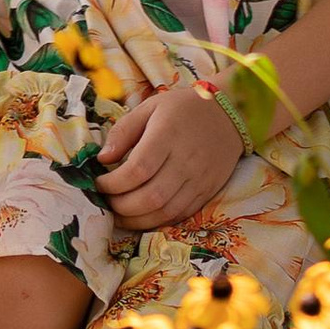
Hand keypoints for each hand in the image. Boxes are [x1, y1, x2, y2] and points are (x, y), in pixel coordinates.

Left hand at [97, 84, 245, 229]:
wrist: (230, 114)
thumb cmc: (184, 108)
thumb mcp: (150, 107)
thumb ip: (123, 131)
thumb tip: (102, 158)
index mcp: (167, 135)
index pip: (137, 170)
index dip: (113, 183)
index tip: (99, 183)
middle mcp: (186, 161)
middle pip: (150, 197)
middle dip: (121, 206)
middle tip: (106, 202)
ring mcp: (199, 179)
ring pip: (165, 212)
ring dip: (136, 220)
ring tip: (119, 214)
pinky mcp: (208, 191)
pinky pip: (181, 215)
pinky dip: (157, 221)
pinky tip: (142, 216)